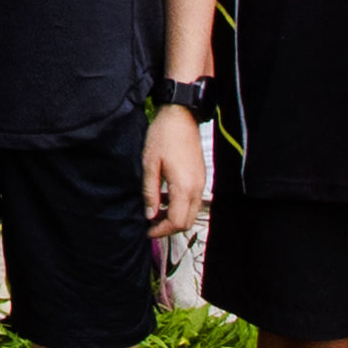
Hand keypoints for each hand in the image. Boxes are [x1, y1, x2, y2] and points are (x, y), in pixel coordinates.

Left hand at [137, 109, 210, 239]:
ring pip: (191, 212)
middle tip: (150, 224)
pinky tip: (165, 197)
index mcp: (184, 187)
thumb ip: (150, 192)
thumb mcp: (150, 164)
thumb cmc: (163, 136)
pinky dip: (180, 205)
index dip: (161, 231)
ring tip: (155, 211)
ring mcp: (201, 182)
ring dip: (174, 217)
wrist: (180, 115)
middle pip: (187, 222)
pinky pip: (193, 200)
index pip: (177, 222)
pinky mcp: (200, 177)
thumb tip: (149, 214)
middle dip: (168, 227)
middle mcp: (197, 188)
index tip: (147, 231)